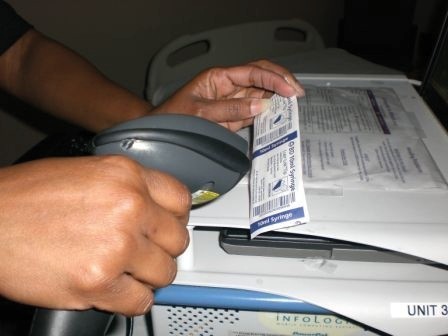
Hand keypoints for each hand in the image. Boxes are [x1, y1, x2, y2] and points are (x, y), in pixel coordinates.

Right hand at [0, 156, 190, 315]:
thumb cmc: (25, 198)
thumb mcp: (86, 173)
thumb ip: (126, 188)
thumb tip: (154, 208)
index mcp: (126, 175)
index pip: (181, 200)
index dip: (175, 218)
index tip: (167, 227)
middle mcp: (128, 206)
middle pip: (177, 239)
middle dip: (162, 249)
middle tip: (144, 253)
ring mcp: (117, 244)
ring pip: (165, 272)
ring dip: (147, 277)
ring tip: (125, 271)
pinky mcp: (99, 281)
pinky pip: (141, 301)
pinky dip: (131, 300)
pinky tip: (114, 289)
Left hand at [154, 60, 303, 130]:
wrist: (161, 132)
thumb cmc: (173, 117)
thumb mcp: (200, 113)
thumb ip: (230, 110)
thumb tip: (260, 106)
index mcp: (220, 78)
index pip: (253, 72)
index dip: (273, 78)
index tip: (289, 89)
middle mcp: (229, 87)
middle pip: (262, 77)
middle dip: (282, 81)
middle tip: (298, 94)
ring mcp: (234, 101)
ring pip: (263, 94)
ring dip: (279, 98)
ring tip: (295, 107)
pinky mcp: (235, 116)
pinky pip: (256, 112)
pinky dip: (270, 115)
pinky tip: (281, 118)